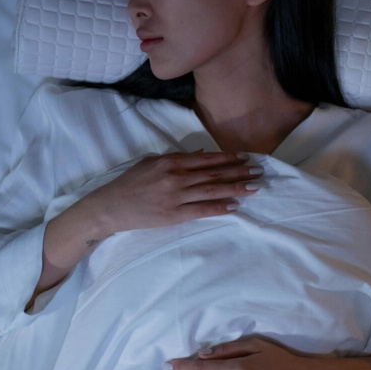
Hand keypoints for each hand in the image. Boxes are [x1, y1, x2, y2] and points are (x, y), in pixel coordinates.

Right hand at [85, 150, 262, 233]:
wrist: (111, 207)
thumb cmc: (130, 183)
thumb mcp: (151, 162)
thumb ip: (176, 157)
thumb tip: (202, 154)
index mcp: (171, 161)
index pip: (207, 159)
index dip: (228, 158)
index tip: (245, 158)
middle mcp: (176, 177)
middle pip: (214, 174)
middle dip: (239, 172)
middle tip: (259, 171)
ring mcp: (176, 197)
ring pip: (212, 191)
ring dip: (236, 188)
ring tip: (254, 187)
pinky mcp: (173, 215)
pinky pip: (201, 210)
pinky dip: (219, 207)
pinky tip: (234, 206)